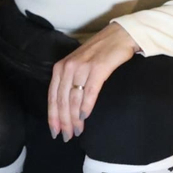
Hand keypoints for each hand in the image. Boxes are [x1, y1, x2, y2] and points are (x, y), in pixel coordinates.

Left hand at [47, 22, 138, 141]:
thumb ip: (70, 82)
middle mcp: (68, 67)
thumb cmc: (100, 53)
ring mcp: (82, 67)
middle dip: (63, 121)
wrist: (120, 35)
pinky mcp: (98, 68)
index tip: (54, 132)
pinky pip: (89, 92)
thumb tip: (67, 108)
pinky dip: (86, 106)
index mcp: (60, 68)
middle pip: (62, 100)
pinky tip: (85, 117)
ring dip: (74, 118)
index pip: (52, 97)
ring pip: (73, 99)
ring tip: (77, 131)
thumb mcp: (78, 66)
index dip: (53, 116)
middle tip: (67, 137)